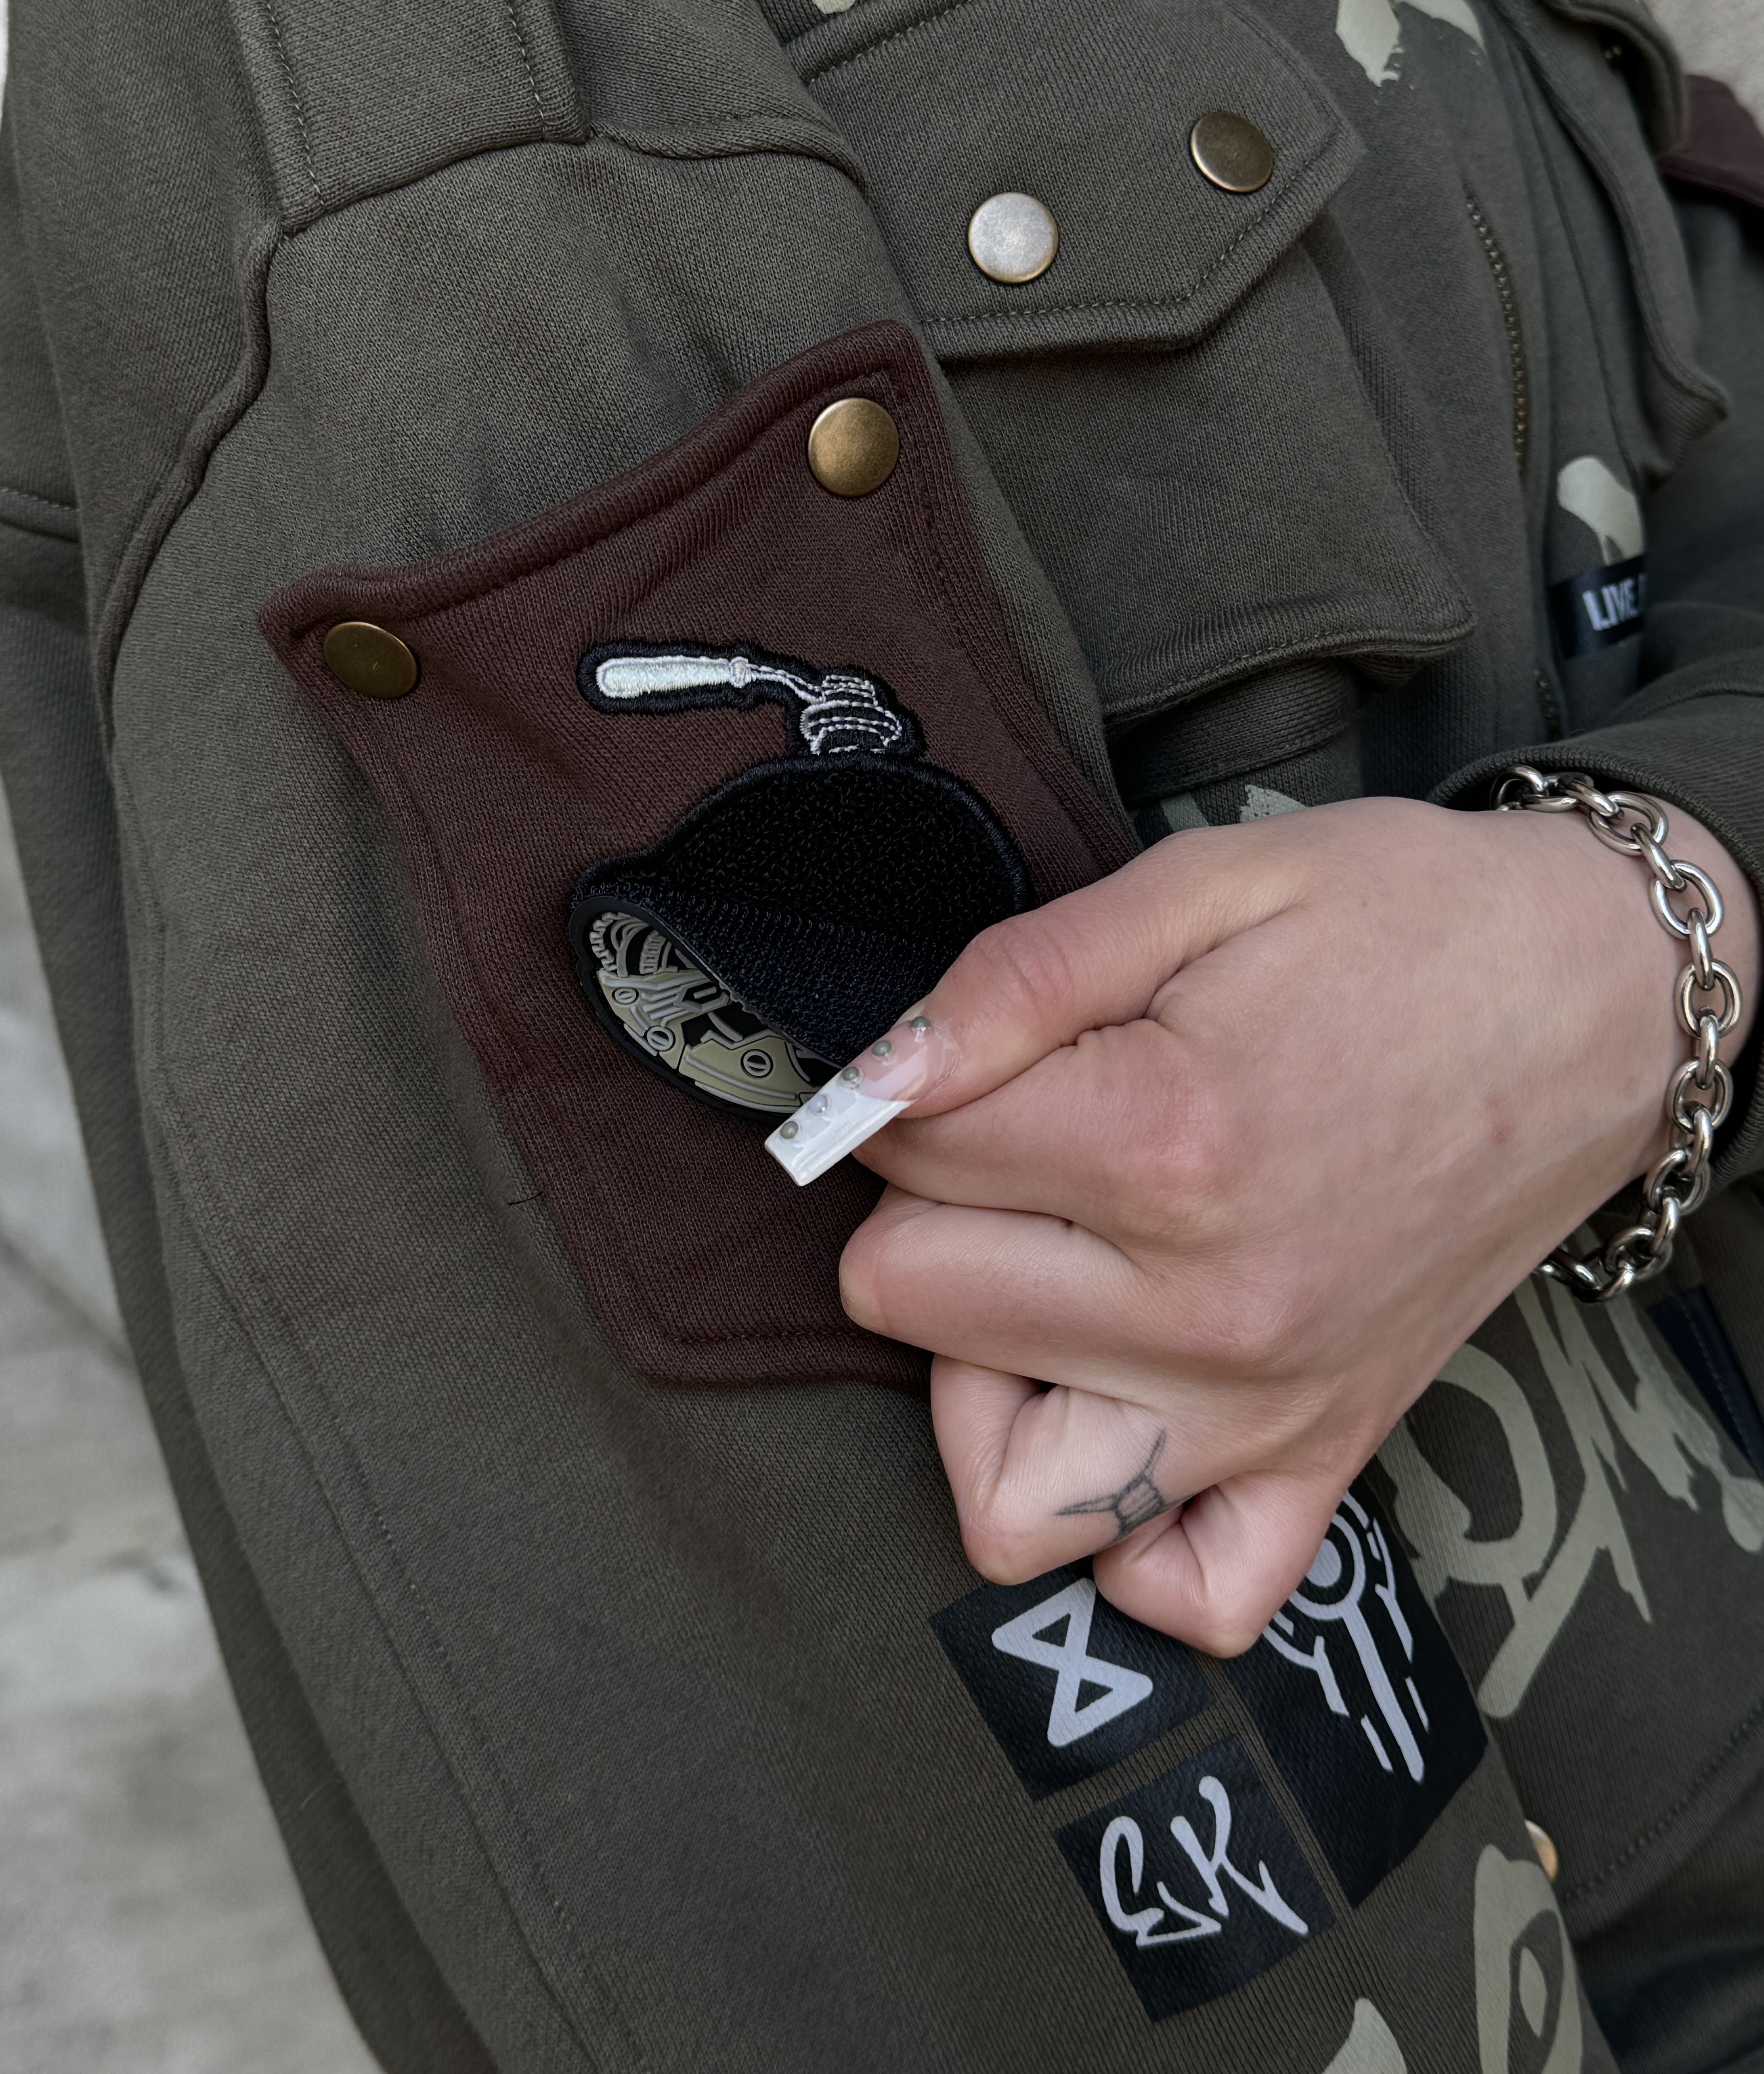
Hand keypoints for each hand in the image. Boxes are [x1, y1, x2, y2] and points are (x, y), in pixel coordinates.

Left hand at [839, 794, 1759, 1653]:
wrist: (1596, 993)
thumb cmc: (1404, 922)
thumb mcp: (1203, 882)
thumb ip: (1017, 979)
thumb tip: (875, 1072)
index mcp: (1168, 1138)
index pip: (906, 1146)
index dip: (911, 1080)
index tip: (975, 1054)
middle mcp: (1211, 1306)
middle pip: (909, 1297)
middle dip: (926, 1205)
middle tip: (1013, 1142)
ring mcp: (1269, 1406)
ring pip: (1002, 1490)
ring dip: (979, 1380)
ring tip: (1038, 1280)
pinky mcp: (1330, 1454)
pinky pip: (1186, 1590)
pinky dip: (1125, 1538)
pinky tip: (1118, 1412)